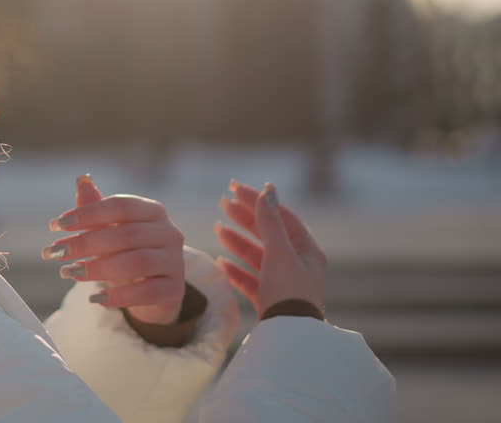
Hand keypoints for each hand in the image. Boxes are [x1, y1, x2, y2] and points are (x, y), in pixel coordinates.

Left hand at [43, 174, 185, 324]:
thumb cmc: (127, 252)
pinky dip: (120, 296)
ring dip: (99, 268)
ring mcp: (175, 262)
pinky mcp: (174, 290)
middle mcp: (169, 233)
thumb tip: (82, 180)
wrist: (154, 290)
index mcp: (152, 211)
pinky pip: (148, 292)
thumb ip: (96, 209)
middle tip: (56, 252)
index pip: (120, 206)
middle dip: (86, 243)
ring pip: (137, 262)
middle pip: (126, 234)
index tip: (56, 225)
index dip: (88, 214)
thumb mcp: (110, 230)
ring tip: (70, 273)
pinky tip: (96, 298)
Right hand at [214, 180, 326, 315]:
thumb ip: (269, 222)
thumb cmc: (289, 291)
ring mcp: (283, 283)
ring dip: (237, 241)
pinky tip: (220, 263)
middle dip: (245, 218)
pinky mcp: (270, 300)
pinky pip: (250, 279)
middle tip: (222, 203)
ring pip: (257, 256)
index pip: (281, 216)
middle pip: (268, 234)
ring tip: (217, 228)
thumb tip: (268, 191)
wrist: (289, 336)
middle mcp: (297, 264)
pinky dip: (235, 270)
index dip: (258, 200)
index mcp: (306, 250)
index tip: (235, 188)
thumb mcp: (279, 252)